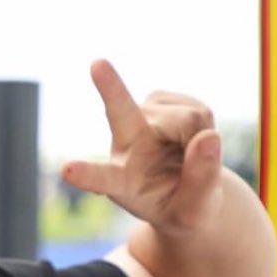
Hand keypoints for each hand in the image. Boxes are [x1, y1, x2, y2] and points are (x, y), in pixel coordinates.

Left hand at [62, 60, 223, 236]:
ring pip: (189, 119)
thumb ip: (201, 182)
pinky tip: (190, 139)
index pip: (102, 178)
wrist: (189, 189)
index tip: (67, 170)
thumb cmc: (186, 207)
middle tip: (97, 64)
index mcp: (121, 183)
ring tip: (189, 157)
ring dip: (200, 138)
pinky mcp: (160, 100)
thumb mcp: (196, 212)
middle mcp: (126, 144)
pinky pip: (199, 111)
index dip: (87, 174)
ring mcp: (142, 117)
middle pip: (120, 112)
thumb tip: (209, 137)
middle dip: (112, 88)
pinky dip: (205, 127)